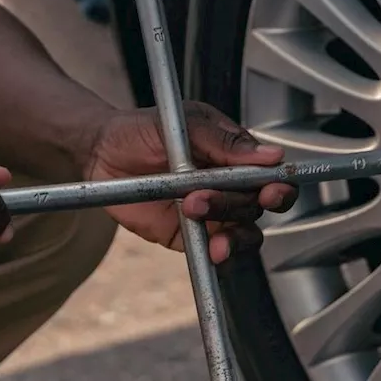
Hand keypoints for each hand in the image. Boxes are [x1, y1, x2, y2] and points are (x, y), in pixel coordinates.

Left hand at [85, 102, 298, 262]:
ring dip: (230, 231)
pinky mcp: (191, 237)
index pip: (273, 175)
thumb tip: (271, 155)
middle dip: (236, 204)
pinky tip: (214, 250)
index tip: (271, 189)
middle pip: (257, 206)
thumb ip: (224, 141)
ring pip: (244, 233)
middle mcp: (230, 187)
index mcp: (236, 156)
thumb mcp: (185, 124)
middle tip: (204, 195)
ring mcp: (213, 215)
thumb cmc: (142, 129)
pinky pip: (217, 252)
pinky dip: (221, 255)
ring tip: (194, 212)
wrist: (101, 153)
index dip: (279, 185)